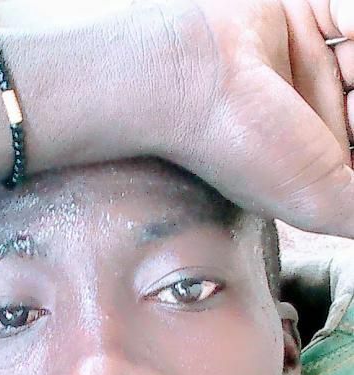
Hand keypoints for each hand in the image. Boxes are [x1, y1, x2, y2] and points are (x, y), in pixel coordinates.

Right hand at [116, 0, 353, 235]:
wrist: (191, 78)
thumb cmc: (243, 146)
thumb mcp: (324, 201)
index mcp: (324, 164)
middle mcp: (320, 117)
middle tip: (352, 106)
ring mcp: (314, 66)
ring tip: (349, 71)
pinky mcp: (305, 13)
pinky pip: (348, 11)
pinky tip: (345, 31)